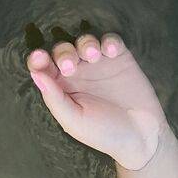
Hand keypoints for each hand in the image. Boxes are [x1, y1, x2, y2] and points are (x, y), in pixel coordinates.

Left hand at [25, 29, 169, 170]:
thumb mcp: (74, 121)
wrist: (142, 137)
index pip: (43, 67)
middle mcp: (78, 73)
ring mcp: (99, 64)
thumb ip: (54, 98)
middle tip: (70, 66)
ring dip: (86, 44)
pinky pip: (111, 40)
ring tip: (93, 56)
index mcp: (62, 88)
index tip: (40, 58)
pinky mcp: (119, 58)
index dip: (38, 59)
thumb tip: (35, 74)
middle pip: (62, 49)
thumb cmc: (104, 134)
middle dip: (64, 53)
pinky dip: (109, 41)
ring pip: (85, 40)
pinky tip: (110, 51)